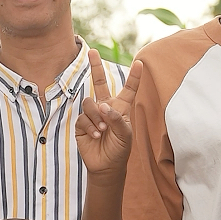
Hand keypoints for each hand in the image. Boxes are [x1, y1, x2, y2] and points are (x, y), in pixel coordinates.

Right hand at [75, 50, 141, 175]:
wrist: (106, 166)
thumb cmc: (120, 149)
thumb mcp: (125, 134)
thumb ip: (116, 118)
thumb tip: (102, 105)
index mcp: (120, 108)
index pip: (128, 89)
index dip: (133, 77)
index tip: (139, 63)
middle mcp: (106, 107)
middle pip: (99, 83)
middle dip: (95, 67)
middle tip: (91, 51)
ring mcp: (93, 115)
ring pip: (90, 103)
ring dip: (97, 116)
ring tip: (103, 130)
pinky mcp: (81, 123)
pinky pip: (83, 117)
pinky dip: (90, 125)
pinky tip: (96, 134)